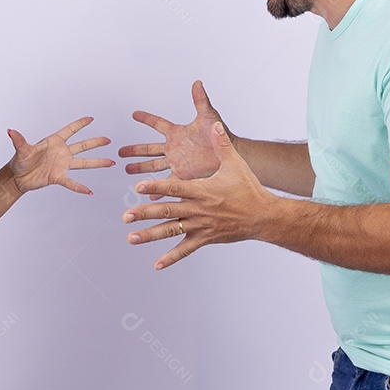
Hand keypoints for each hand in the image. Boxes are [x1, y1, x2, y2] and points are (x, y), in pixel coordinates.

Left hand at [7, 116, 114, 195]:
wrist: (17, 178)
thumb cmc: (19, 162)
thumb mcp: (21, 150)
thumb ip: (19, 140)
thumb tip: (10, 131)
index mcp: (54, 142)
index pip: (70, 130)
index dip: (80, 124)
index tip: (91, 118)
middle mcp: (61, 152)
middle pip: (82, 146)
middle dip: (96, 142)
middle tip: (108, 140)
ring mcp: (62, 165)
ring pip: (83, 162)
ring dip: (97, 162)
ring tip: (110, 162)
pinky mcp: (58, 177)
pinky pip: (71, 182)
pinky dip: (80, 187)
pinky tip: (89, 191)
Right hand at [118, 81, 229, 190]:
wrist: (230, 155)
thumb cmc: (221, 135)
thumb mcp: (208, 116)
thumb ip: (200, 100)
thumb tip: (197, 83)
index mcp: (177, 133)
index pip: (157, 123)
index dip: (146, 118)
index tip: (134, 114)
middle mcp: (174, 148)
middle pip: (149, 148)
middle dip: (134, 149)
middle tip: (121, 151)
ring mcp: (177, 162)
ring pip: (153, 165)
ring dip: (140, 168)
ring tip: (127, 169)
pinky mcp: (182, 176)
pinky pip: (166, 183)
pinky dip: (157, 189)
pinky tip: (148, 192)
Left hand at [123, 122, 274, 269]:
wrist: (263, 216)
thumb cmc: (249, 189)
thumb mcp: (235, 163)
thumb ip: (221, 144)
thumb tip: (214, 124)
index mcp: (202, 190)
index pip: (174, 187)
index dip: (155, 187)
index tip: (138, 186)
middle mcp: (198, 209)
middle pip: (167, 211)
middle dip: (145, 214)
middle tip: (126, 216)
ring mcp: (201, 226)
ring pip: (171, 231)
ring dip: (150, 235)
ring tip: (131, 237)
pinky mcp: (205, 238)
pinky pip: (186, 250)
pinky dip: (171, 258)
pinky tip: (157, 264)